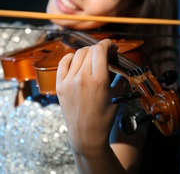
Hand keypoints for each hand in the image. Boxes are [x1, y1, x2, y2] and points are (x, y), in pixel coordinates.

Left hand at [56, 39, 118, 156]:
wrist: (86, 136)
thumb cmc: (103, 119)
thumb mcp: (117, 98)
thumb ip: (119, 79)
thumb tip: (119, 67)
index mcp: (98, 81)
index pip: (100, 50)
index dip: (107, 44)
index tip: (112, 47)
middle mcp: (82, 78)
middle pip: (90, 50)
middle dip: (100, 49)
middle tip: (106, 55)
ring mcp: (68, 81)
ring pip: (78, 54)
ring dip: (88, 53)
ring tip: (93, 59)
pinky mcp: (60, 85)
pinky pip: (64, 62)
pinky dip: (71, 57)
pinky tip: (77, 60)